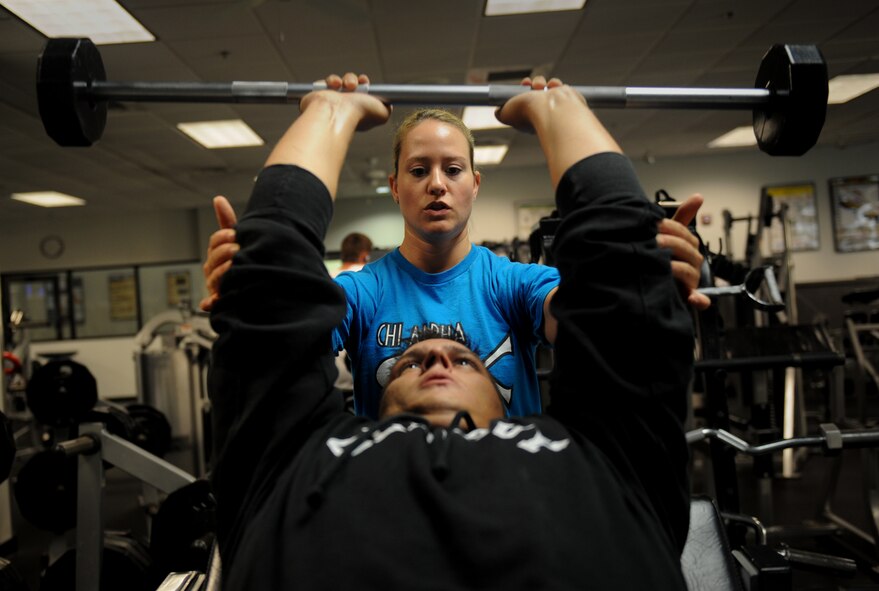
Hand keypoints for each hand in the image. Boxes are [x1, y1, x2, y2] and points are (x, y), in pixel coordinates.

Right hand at [199, 195, 238, 311]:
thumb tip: (218, 198)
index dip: (222, 237)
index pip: (215, 242)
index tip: (234, 234)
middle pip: (213, 260)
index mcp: (217, 254)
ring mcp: (216, 286)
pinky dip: (210, 303)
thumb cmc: (243, 259)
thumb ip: (227, 221)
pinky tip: (211, 302)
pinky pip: (211, 304)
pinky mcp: (220, 302)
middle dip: (224, 253)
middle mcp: (214, 270)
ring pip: (214, 279)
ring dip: (222, 273)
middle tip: (237, 249)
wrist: (258, 285)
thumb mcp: (237, 240)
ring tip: (233, 267)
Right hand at [301, 73, 390, 131]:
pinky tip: (334, 86)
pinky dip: (330, 82)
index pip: (361, 91)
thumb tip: (387, 105)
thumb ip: (387, 108)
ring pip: (337, 81)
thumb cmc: (360, 114)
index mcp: (358, 109)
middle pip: (350, 83)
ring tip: (344, 86)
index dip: (363, 83)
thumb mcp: (383, 114)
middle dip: (352, 80)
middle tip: (353, 85)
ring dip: (343, 80)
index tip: (364, 81)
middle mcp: (344, 106)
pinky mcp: (319, 97)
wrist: (339, 113)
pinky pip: (324, 83)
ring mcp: (331, 101)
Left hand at [494, 76, 580, 132]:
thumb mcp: (505, 114)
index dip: (522, 90)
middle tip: (531, 85)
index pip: (525, 99)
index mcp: (530, 116)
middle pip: (535, 90)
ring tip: (541, 87)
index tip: (522, 85)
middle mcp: (543, 111)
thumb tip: (497, 111)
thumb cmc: (529, 114)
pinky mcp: (566, 98)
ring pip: (547, 85)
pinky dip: (555, 84)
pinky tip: (553, 86)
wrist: (550, 109)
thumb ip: (500, 113)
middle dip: (533, 84)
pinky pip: (559, 86)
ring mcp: (555, 105)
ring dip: (541, 82)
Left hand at [656, 194, 710, 310]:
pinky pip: (700, 300)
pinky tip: (693, 298)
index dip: (669, 228)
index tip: (653, 225)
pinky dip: (699, 300)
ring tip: (659, 262)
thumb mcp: (668, 235)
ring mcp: (692, 280)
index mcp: (689, 246)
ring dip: (675, 267)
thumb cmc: (662, 256)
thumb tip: (699, 195)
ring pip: (688, 271)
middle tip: (652, 241)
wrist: (653, 284)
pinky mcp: (690, 297)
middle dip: (669, 244)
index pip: (684, 234)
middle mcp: (694, 262)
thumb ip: (682, 218)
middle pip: (685, 250)